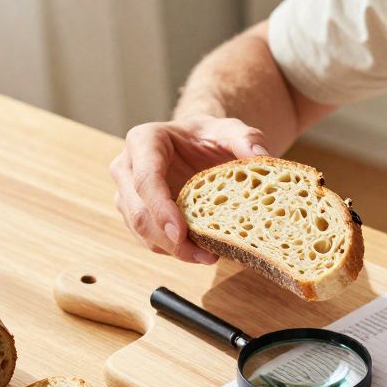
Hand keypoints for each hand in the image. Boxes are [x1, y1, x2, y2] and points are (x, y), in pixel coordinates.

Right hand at [110, 116, 269, 262]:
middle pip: (138, 212)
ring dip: (173, 250)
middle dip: (169, 239)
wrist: (199, 145)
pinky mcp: (136, 214)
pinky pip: (150, 239)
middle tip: (204, 255)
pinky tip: (200, 252)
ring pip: (141, 231)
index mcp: (143, 141)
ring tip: (208, 256)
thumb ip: (246, 138)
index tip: (181, 232)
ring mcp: (128, 193)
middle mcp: (127, 167)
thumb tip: (259, 157)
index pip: (146, 179)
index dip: (161, 209)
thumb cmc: (210, 136)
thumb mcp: (231, 130)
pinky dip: (173, 251)